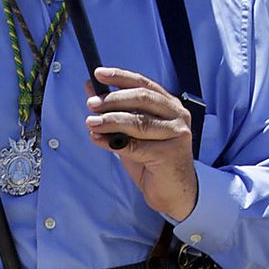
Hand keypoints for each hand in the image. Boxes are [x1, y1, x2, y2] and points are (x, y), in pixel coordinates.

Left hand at [85, 66, 197, 220]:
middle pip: (142, 99)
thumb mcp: (132, 133)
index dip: (120, 77)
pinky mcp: (170, 154)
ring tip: (92, 122)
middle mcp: (177, 116)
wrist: (173, 194)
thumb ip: (116, 111)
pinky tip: (99, 140)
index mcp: (169, 106)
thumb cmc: (153, 161)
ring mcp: (176, 134)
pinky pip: (135, 146)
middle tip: (91, 104)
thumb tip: (91, 89)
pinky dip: (113, 142)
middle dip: (113, 100)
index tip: (99, 74)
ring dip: (111, 120)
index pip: (144, 84)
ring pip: (139, 121)